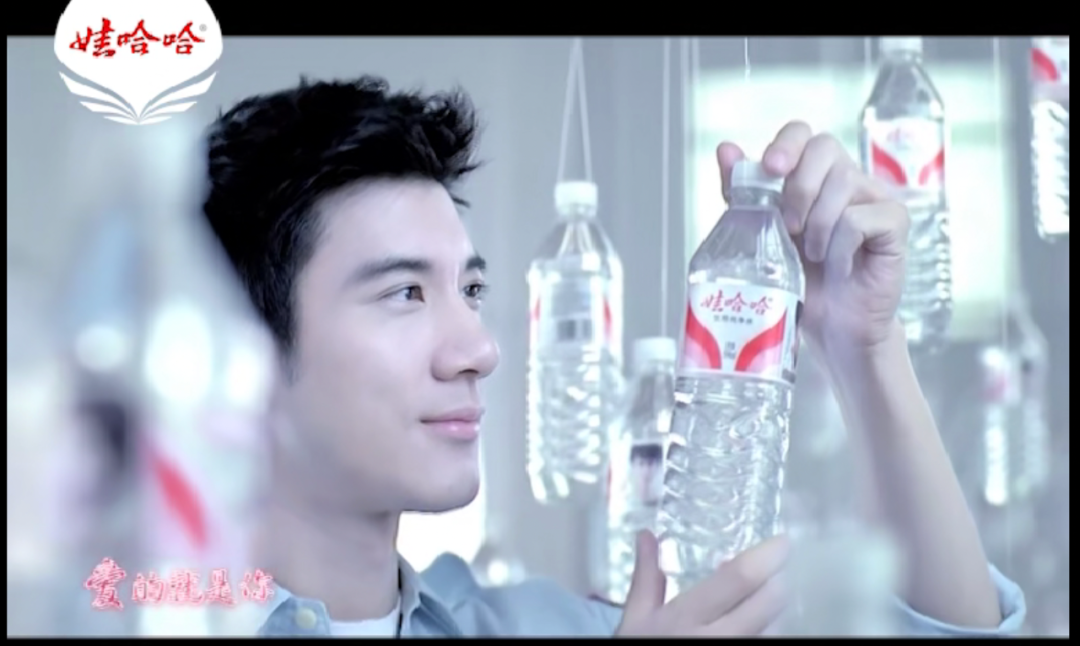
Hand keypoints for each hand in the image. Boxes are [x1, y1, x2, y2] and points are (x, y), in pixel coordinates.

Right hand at [615, 531, 789, 636]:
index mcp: (686, 617)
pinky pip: (766, 643)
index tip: (783, 542)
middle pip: (768, 604)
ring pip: (774, 629)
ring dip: (772, 613)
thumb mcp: (636, 619)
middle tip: (774, 573)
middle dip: (777, 583)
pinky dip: (765, 632)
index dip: (765, 558)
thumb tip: (646, 535)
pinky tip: (753, 626)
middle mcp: (716, 638)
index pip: (737, 579)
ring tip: (760, 605)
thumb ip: (646, 577)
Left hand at [717, 121, 909, 353]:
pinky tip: (843, 264)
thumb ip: (744, 194)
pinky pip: (861, 218)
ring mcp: (874, 196)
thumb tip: (726, 149)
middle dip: (799, 188)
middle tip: (790, 228)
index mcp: (813, 175)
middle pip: (824, 148)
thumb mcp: (762, 235)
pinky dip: (842, 245)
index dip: (786, 144)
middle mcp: (846, 178)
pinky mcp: (895, 221)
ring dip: (818, 226)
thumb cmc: (801, 281)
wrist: (831, 326)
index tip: (770, 169)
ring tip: (816, 255)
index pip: (802, 133)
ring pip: (842, 183)